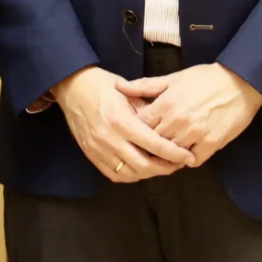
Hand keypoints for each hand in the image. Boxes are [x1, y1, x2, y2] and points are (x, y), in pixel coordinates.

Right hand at [53, 66, 195, 181]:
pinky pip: (114, 174)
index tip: (187, 157)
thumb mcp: (130, 94)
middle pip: (144, 165)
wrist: (74, 87)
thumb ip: (148, 113)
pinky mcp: (91, 155)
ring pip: (130, 173)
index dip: (174, 154)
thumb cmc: (104, 86)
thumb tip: (169, 130)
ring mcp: (99, 150)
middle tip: (177, 164)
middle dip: (165, 168)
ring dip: (149, 173)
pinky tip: (141, 169)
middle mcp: (110, 139)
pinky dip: (131, 175)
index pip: (155, 145)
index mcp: (123, 121)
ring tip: (161, 167)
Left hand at [116, 63, 261, 166]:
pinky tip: (185, 153)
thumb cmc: (205, 78)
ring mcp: (195, 135)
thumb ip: (144, 86)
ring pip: (170, 155)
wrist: (240, 82)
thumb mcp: (173, 78)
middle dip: (147, 144)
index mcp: (166, 104)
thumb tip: (118, 86)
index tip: (134, 130)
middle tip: (145, 146)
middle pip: (152, 143)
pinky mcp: (211, 145)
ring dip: (166, 155)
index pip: (139, 126)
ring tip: (164, 151)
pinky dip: (187, 160)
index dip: (135, 129)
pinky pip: (192, 161)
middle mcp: (178, 122)